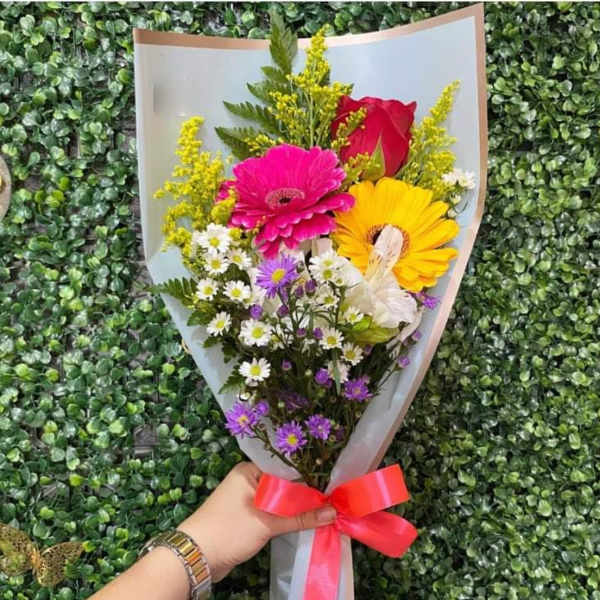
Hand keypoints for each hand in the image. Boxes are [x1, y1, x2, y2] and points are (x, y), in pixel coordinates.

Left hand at [177, 462, 335, 581]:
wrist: (195, 557)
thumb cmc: (229, 530)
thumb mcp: (267, 523)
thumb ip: (300, 517)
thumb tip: (332, 512)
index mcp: (250, 470)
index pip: (285, 468)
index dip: (308, 476)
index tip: (331, 485)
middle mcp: (248, 480)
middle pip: (283, 484)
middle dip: (304, 494)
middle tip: (331, 500)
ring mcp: (246, 498)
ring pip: (278, 499)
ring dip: (295, 507)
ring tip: (323, 510)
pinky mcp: (246, 515)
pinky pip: (271, 511)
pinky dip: (285, 517)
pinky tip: (304, 521)